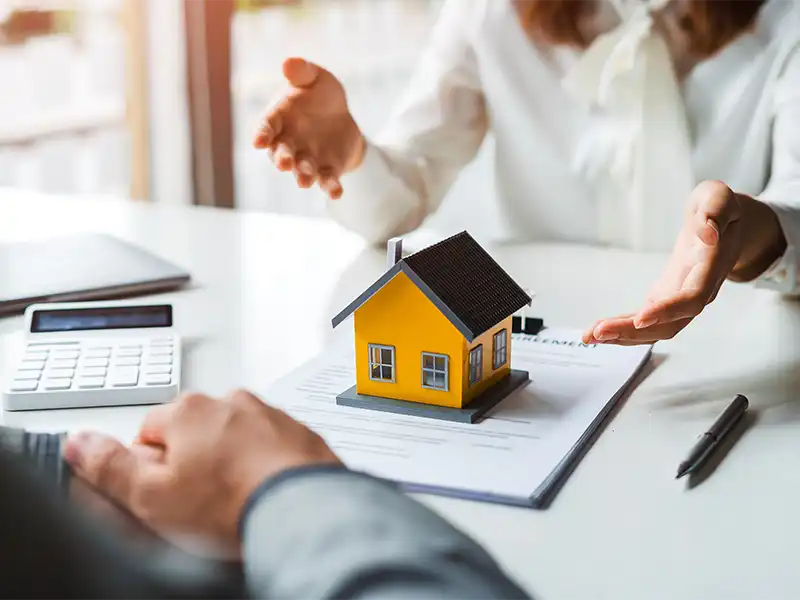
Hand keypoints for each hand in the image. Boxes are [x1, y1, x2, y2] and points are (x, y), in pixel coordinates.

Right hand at [63, 390, 340, 547]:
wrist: (303, 509)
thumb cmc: (233, 502)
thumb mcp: (152, 496)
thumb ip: (110, 466)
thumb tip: (80, 444)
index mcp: (188, 410)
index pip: (148, 430)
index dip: (149, 468)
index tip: (163, 492)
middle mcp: (230, 402)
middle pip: (193, 431)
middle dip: (191, 461)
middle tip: (200, 499)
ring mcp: (267, 414)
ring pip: (233, 437)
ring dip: (230, 461)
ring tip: (236, 497)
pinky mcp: (297, 432)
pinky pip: (269, 446)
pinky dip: (264, 464)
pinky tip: (263, 491)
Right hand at [253, 58, 365, 199]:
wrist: (341, 119)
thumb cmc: (320, 96)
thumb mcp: (316, 79)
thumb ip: (302, 72)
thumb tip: (288, 62)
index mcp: (280, 119)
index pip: (266, 127)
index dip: (261, 133)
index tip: (258, 140)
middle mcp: (289, 143)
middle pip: (281, 153)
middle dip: (281, 158)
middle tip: (283, 163)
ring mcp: (308, 159)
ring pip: (302, 170)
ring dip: (303, 175)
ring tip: (304, 181)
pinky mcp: (328, 169)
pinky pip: (328, 180)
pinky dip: (331, 187)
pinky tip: (336, 193)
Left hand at [583, 181, 744, 344]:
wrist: (727, 227)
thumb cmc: (719, 210)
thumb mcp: (717, 197)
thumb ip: (715, 210)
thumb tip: (708, 233)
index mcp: (710, 268)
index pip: (693, 298)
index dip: (668, 311)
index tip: (640, 318)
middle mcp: (697, 291)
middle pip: (669, 324)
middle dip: (633, 332)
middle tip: (599, 332)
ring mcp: (680, 300)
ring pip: (655, 330)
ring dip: (622, 337)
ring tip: (590, 336)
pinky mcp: (665, 299)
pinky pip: (645, 323)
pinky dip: (622, 329)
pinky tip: (597, 333)